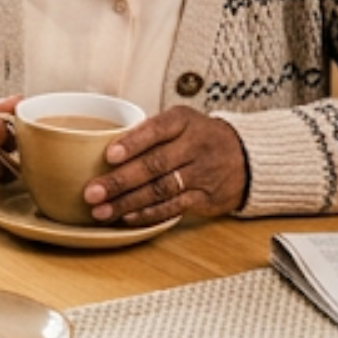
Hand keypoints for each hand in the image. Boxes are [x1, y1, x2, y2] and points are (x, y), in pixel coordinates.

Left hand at [84, 106, 249, 222]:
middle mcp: (194, 147)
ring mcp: (202, 174)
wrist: (246, 156)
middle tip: (91, 192)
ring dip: (128, 202)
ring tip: (101, 210)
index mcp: (182, 121)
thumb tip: (99, 146)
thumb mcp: (179, 121)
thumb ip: (147, 131)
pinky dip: (149, 214)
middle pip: (154, 165)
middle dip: (120, 181)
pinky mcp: (206, 198)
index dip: (132, 143)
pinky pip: (174, 207)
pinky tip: (127, 217)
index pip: (156, 130)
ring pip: (161, 190)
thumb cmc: (198, 136)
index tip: (109, 156)